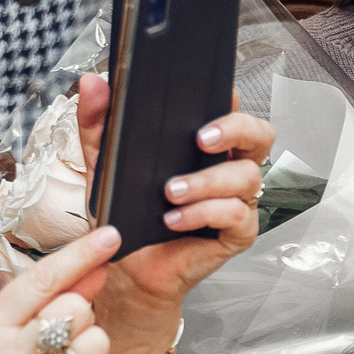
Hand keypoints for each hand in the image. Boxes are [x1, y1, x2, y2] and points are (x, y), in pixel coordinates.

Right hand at [0, 227, 121, 353]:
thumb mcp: (5, 330)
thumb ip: (49, 296)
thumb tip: (97, 264)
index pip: (42, 279)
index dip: (81, 254)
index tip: (111, 236)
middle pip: (77, 309)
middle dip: (81, 316)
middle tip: (61, 337)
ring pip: (97, 342)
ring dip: (93, 347)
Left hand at [72, 75, 272, 348]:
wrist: (127, 268)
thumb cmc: (127, 216)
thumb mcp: (105, 164)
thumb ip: (98, 123)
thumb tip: (93, 85)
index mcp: (207, 146)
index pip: (232, 110)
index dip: (232, 100)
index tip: (218, 95)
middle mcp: (229, 167)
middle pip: (260, 135)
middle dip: (237, 129)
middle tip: (202, 138)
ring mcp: (237, 200)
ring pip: (247, 176)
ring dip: (207, 182)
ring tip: (171, 192)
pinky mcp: (237, 232)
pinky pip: (236, 215)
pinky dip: (203, 214)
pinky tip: (175, 219)